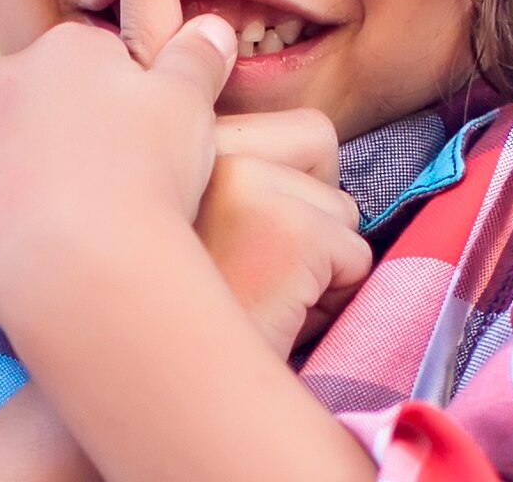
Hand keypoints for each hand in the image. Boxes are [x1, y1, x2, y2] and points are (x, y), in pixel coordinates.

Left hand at [0, 0, 240, 328]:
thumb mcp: (192, 102)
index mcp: (62, 50)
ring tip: (71, 225)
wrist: (89, 269)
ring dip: (21, 178)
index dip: (118, 103)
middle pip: (35, 104)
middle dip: (63, 135)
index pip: (90, 62)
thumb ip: (198, 56)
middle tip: (109, 185)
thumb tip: (212, 26)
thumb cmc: (149, 174)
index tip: (139, 144)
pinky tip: (32, 256)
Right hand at [204, 110, 374, 358]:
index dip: (301, 182)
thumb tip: (323, 153)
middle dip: (314, 212)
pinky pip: (356, 260)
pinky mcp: (292, 233)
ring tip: (261, 297)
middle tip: (260, 266)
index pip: (303, 127)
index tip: (264, 230)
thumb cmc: (180, 313)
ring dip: (320, 263)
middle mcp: (210, 145)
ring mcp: (250, 183)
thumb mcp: (194, 217)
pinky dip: (333, 300)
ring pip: (344, 210)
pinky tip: (276, 319)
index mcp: (185, 137)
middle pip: (326, 147)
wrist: (156, 385)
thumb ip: (238, 177)